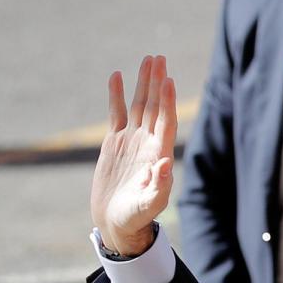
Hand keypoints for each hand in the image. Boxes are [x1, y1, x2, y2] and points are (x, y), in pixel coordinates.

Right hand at [91, 55, 176, 255]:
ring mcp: (131, 141)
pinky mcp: (114, 143)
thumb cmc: (136, 218)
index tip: (168, 80)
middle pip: (154, 106)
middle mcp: (147, 143)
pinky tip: (117, 77)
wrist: (117, 223)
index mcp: (158, 154)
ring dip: (143, 83)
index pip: (165, 121)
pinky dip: (116, 96)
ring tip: (148, 60)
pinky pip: (116, 114)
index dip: (167, 101)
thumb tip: (165, 163)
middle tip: (159, 58)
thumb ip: (158, 186)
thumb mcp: (148, 205)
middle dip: (157, 82)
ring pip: (138, 105)